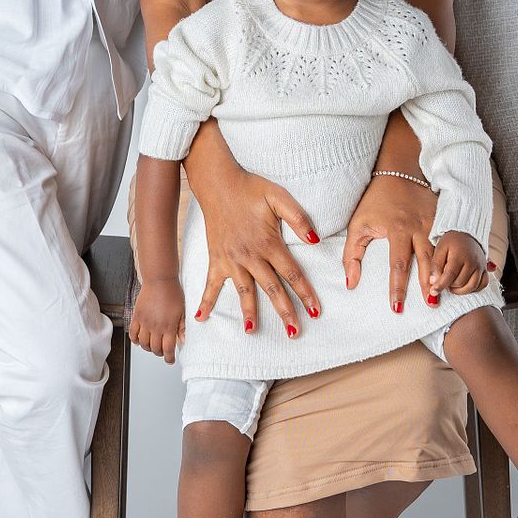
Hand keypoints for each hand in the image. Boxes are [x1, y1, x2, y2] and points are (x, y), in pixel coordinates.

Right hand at [129, 278, 184, 363]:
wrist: (160, 280)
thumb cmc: (173, 292)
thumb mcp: (182, 312)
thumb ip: (182, 328)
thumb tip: (184, 340)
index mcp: (169, 327)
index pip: (168, 350)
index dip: (169, 358)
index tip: (170, 360)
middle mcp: (156, 327)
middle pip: (155, 349)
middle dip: (159, 353)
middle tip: (162, 351)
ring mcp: (145, 322)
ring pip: (144, 344)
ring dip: (148, 348)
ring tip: (152, 345)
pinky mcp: (136, 317)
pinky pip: (133, 334)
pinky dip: (135, 340)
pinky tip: (140, 339)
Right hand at [186, 140, 321, 336]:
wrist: (219, 184)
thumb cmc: (251, 189)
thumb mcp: (279, 197)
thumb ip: (298, 219)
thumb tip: (315, 240)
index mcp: (269, 243)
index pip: (292, 274)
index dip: (305, 293)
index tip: (315, 311)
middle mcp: (250, 256)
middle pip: (272, 289)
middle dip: (285, 312)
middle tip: (295, 333)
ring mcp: (231, 260)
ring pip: (244, 291)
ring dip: (249, 312)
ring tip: (253, 332)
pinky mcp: (216, 259)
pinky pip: (210, 284)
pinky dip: (206, 301)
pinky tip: (201, 318)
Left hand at [343, 170, 439, 313]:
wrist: (400, 170)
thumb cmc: (375, 200)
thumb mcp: (358, 224)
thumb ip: (352, 254)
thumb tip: (350, 283)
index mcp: (397, 229)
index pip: (398, 265)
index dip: (398, 288)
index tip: (397, 307)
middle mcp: (419, 227)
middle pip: (426, 262)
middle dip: (428, 286)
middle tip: (431, 306)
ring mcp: (434, 223)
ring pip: (441, 255)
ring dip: (443, 275)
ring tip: (444, 295)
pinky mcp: (442, 220)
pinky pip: (448, 244)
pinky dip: (451, 260)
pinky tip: (455, 274)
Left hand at [426, 232, 488, 301]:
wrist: (466, 234)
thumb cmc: (451, 242)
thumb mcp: (439, 249)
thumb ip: (435, 266)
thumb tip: (433, 282)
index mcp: (459, 255)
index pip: (449, 275)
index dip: (441, 285)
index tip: (433, 291)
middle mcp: (472, 261)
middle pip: (460, 283)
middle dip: (449, 285)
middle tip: (444, 281)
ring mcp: (480, 266)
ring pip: (471, 287)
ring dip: (460, 290)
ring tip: (452, 283)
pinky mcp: (485, 270)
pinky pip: (482, 285)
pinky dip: (473, 289)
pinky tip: (464, 285)